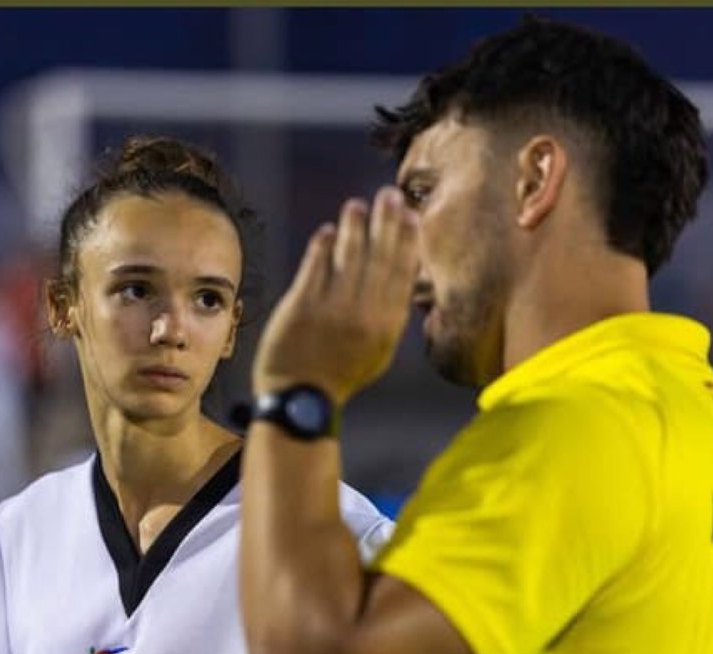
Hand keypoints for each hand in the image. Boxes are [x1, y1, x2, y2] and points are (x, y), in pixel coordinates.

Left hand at [253, 186, 420, 404]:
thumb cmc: (340, 374)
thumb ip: (389, 316)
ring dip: (354, 227)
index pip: (401, 273)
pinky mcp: (302, 307)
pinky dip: (323, 246)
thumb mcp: (377, 352)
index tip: (410, 214)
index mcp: (387, 326)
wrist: (301, 399)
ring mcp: (333, 310)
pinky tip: (328, 231)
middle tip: (389, 195)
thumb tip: (402, 275)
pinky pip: (316, 268)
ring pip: (349, 257)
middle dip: (386, 222)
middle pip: (380, 258)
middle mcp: (364, 315)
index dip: (406, 240)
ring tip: (356, 206)